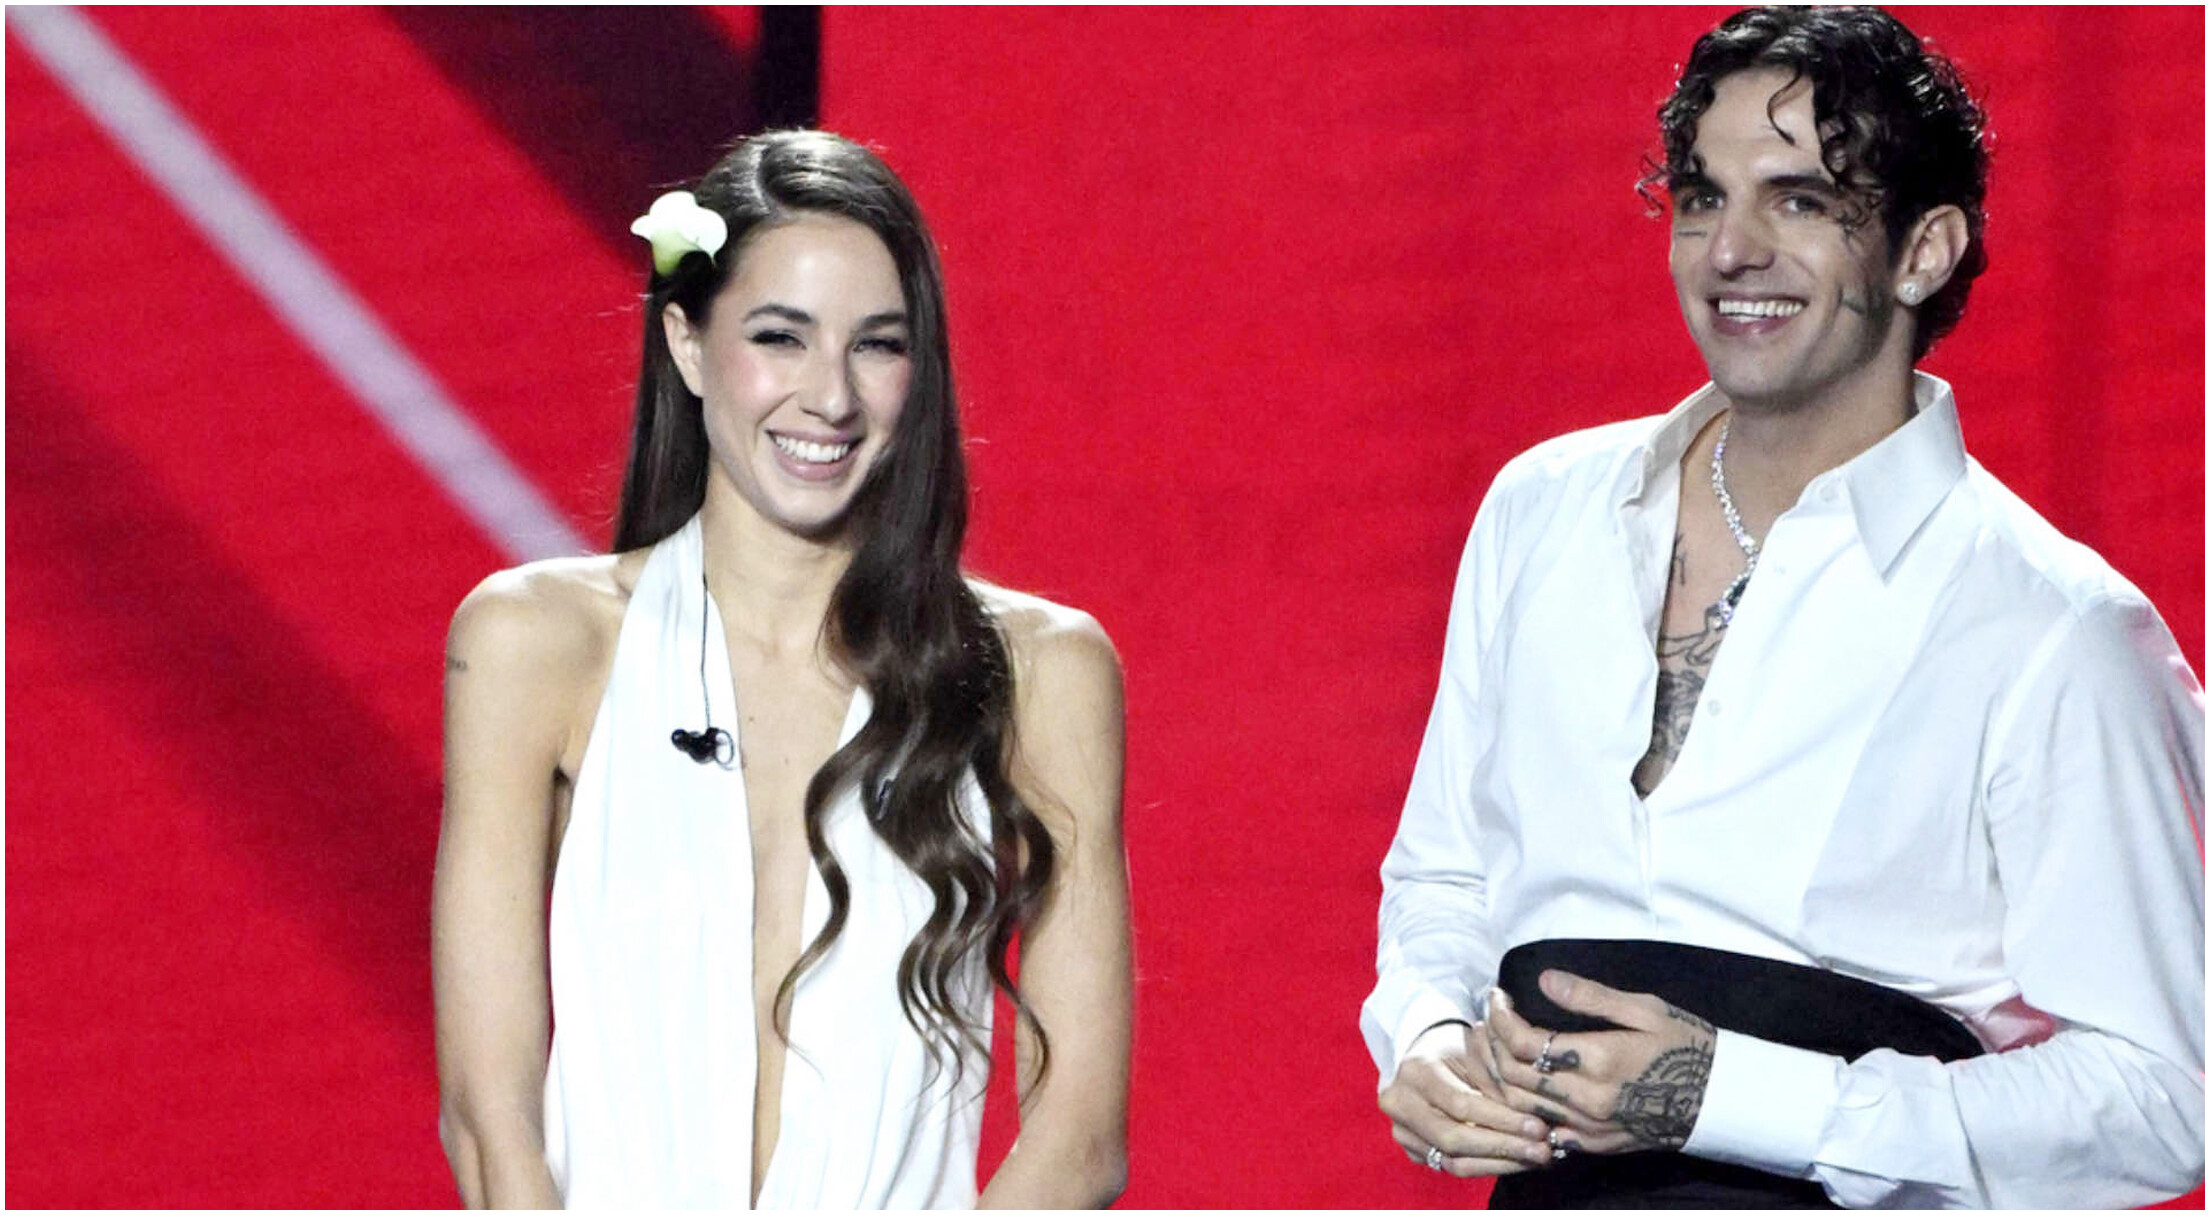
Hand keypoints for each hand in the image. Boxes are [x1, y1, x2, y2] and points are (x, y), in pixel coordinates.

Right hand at [1378, 1020, 1553, 1176]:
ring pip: (1451, 1161)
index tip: (1539, 1128)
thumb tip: (1537, 1121)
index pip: (1461, 1105)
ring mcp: (1401, 1130)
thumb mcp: (1478, 1053)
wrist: (1425, 1056)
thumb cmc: (1459, 1049)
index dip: (1502, 1120)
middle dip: (1503, 1148)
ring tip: (1534, 1160)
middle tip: (1542, 1152)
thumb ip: (1497, 1086)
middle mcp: (1399, 1103)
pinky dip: (1486, 1167)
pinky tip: (1514, 1161)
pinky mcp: (1410, 1149)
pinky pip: (1450, 1167)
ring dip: (1498, 1164)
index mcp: (1415, 1071)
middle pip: (1453, 1139)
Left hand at [1484, 970, 1715, 1156]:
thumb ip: (1591, 996)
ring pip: (1519, 1106)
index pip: (1525, 1043)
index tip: (1497, 996)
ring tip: (1493, 1045)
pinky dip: (1520, 1109)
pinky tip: (1518, 1084)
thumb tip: (1544, 979)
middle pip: (1513, 1076)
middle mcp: (1589, 1099)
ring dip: (1497, 1075)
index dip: (1501, 1017)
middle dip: (1491, 1043)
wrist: (1719, 1099)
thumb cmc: (1684, 1045)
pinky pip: (1540, 1130)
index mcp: (1601, 1060)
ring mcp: (1589, 1127)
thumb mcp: (1644, 1009)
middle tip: (1488, 1018)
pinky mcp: (1592, 1145)